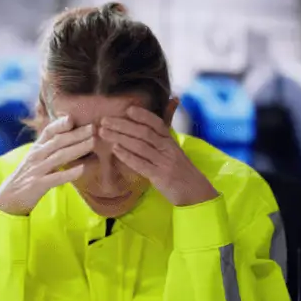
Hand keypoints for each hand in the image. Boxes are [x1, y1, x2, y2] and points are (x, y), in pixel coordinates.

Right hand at [0, 116, 93, 215]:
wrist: (9, 197)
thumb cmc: (27, 176)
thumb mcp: (35, 158)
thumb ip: (49, 147)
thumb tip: (69, 136)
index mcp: (36, 148)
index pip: (48, 131)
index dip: (60, 123)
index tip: (74, 118)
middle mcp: (36, 156)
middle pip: (58, 141)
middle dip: (76, 134)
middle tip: (93, 128)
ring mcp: (37, 170)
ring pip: (59, 156)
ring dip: (77, 148)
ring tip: (92, 143)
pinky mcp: (38, 184)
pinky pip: (56, 177)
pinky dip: (69, 173)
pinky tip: (82, 169)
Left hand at [100, 107, 217, 206]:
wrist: (195, 192)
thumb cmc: (181, 171)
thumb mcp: (173, 151)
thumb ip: (160, 139)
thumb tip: (147, 125)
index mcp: (171, 141)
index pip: (157, 123)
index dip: (142, 115)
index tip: (127, 109)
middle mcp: (167, 148)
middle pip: (143, 132)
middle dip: (122, 125)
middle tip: (105, 121)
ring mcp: (164, 162)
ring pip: (140, 146)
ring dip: (120, 137)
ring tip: (104, 132)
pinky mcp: (159, 176)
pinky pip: (141, 164)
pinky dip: (127, 156)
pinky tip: (115, 150)